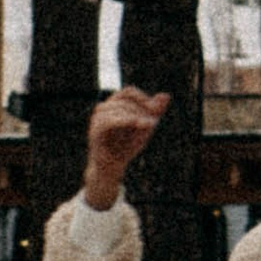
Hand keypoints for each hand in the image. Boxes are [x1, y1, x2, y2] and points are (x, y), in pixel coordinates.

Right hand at [82, 86, 170, 208]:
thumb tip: (166, 95)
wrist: (111, 169)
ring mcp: (97, 120)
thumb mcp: (144, 129)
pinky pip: (109, 121)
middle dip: (142, 110)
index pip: (128, 92)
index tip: (155, 110)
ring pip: (118, 108)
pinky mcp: (95, 131)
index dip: (143, 97)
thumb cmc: (125, 148)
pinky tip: (137, 123)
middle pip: (126, 101)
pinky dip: (125, 120)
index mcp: (113, 106)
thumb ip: (154, 112)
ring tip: (147, 126)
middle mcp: (103, 109)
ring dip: (136, 115)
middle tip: (154, 123)